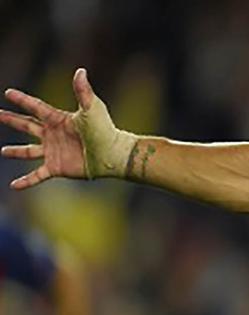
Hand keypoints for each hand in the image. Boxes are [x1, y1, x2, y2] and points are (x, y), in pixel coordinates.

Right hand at [1, 68, 135, 187]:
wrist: (113, 155)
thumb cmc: (105, 130)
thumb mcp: (92, 108)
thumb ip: (82, 90)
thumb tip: (80, 70)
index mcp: (59, 119)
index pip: (36, 107)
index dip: (22, 100)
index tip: (8, 92)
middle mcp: (54, 135)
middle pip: (27, 126)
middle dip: (12, 120)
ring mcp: (54, 152)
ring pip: (29, 151)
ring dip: (16, 151)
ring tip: (3, 151)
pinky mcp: (56, 167)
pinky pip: (37, 175)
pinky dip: (26, 181)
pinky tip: (14, 186)